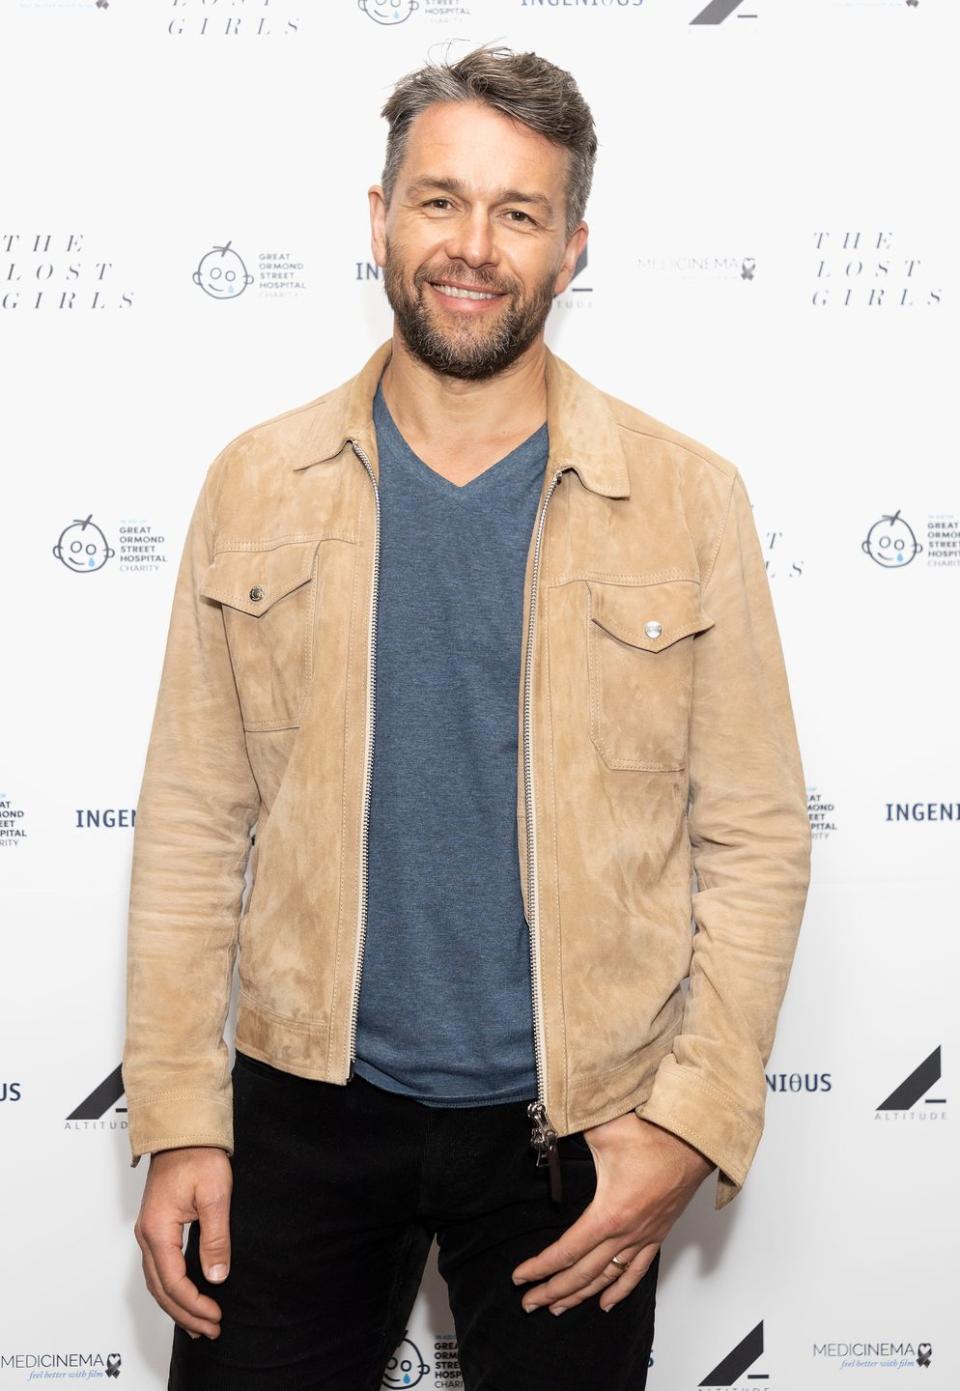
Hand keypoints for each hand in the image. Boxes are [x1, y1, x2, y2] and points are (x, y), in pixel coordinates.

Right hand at [134, 1146, 232, 1339]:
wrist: (183, 1130)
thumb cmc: (198, 1155)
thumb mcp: (214, 1195)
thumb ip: (215, 1238)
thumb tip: (216, 1276)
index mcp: (158, 1230)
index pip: (174, 1282)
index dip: (194, 1304)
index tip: (215, 1316)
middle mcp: (147, 1234)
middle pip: (161, 1288)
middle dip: (185, 1314)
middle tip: (209, 1330)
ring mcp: (149, 1230)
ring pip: (157, 1281)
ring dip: (177, 1305)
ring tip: (198, 1324)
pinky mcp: (156, 1225)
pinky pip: (159, 1267)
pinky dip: (172, 1288)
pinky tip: (186, 1295)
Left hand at [510, 1113, 713, 1314]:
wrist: (693, 1141)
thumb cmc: (653, 1135)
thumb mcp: (603, 1130)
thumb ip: (571, 1127)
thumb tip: (549, 1121)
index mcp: (608, 1213)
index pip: (566, 1251)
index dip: (541, 1267)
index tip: (520, 1277)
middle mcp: (625, 1233)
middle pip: (583, 1273)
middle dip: (553, 1290)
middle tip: (529, 1303)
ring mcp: (643, 1236)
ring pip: (607, 1278)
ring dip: (581, 1295)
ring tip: (559, 1307)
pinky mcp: (657, 1234)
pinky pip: (637, 1271)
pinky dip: (620, 1290)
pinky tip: (606, 1303)